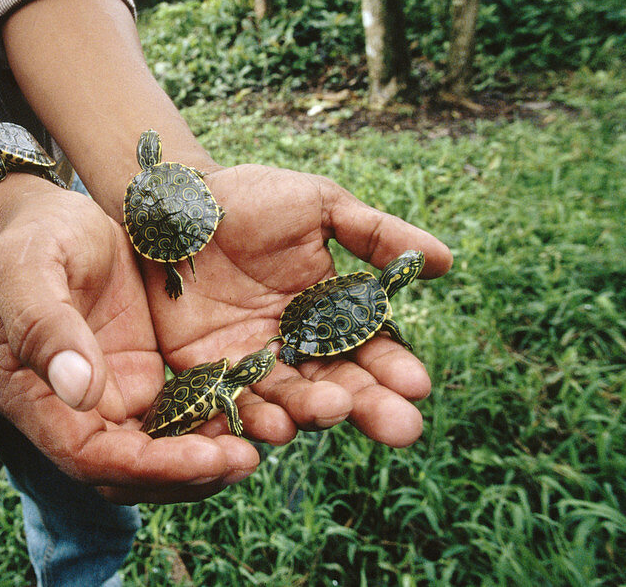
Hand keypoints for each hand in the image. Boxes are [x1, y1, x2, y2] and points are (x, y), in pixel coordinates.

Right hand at [0, 189, 261, 502]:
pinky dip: (205, 427)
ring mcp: (103, 398)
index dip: (144, 466)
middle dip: (181, 474)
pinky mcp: (137, 380)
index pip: (85, 456)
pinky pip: (173, 421)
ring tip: (252, 448)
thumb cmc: (35, 234)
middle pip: (123, 472)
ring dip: (199, 462)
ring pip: (152, 456)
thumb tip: (78, 391)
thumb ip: (44, 326)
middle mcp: (63, 409)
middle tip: (241, 459)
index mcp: (26, 392)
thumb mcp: (29, 266)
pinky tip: (245, 414)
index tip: (201, 457)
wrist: (55, 215)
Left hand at [138, 164, 452, 447]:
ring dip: (313, 411)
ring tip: (332, 413)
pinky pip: (231, 400)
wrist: (178, 203)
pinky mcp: (205, 370)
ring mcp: (252, 361)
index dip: (394, 368)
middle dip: (370, 405)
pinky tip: (272, 426)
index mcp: (330, 312)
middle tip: (401, 428)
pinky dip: (250, 415)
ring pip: (289, 399)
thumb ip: (375, 233)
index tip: (418, 385)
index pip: (371, 349)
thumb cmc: (252, 198)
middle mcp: (296, 347)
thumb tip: (446, 260)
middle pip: (339, 386)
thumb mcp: (320, 204)